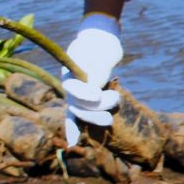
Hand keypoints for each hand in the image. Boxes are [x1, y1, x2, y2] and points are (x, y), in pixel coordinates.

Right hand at [60, 15, 125, 146]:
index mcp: (70, 71)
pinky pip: (74, 116)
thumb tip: (95, 87)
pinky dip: (73, 128)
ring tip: (109, 119)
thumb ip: (98, 70)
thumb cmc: (103, 44)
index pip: (72, 88)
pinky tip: (71, 143)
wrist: (101, 40)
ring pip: (79, 112)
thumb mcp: (103, 53)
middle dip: (95, 108)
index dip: (84, 94)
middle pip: (77, 103)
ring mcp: (74, 92)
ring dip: (93, 118)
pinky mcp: (83, 99)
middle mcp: (69, 84)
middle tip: (115, 100)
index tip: (97, 95)